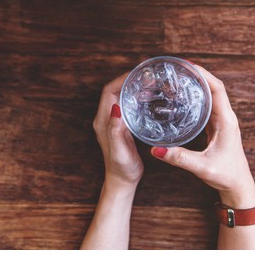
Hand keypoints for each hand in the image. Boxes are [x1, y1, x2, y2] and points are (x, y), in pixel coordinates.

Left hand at [93, 74, 143, 188]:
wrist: (122, 180)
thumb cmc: (121, 168)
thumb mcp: (119, 150)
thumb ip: (115, 130)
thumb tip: (115, 108)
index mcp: (103, 121)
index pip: (109, 91)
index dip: (121, 79)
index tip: (137, 74)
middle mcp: (106, 118)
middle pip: (115, 91)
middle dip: (130, 80)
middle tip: (148, 77)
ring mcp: (114, 122)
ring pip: (122, 97)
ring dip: (134, 88)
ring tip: (151, 84)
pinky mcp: (122, 126)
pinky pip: (128, 106)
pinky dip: (138, 98)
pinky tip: (150, 98)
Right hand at [151, 65, 254, 208]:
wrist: (237, 184)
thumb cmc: (225, 175)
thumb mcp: (202, 167)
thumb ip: (179, 158)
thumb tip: (156, 149)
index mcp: (226, 121)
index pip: (217, 89)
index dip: (203, 74)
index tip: (187, 65)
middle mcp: (225, 117)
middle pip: (212, 87)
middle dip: (196, 75)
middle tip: (175, 69)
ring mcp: (220, 121)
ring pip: (209, 95)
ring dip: (195, 84)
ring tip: (176, 78)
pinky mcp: (215, 126)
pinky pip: (205, 105)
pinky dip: (194, 97)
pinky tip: (180, 97)